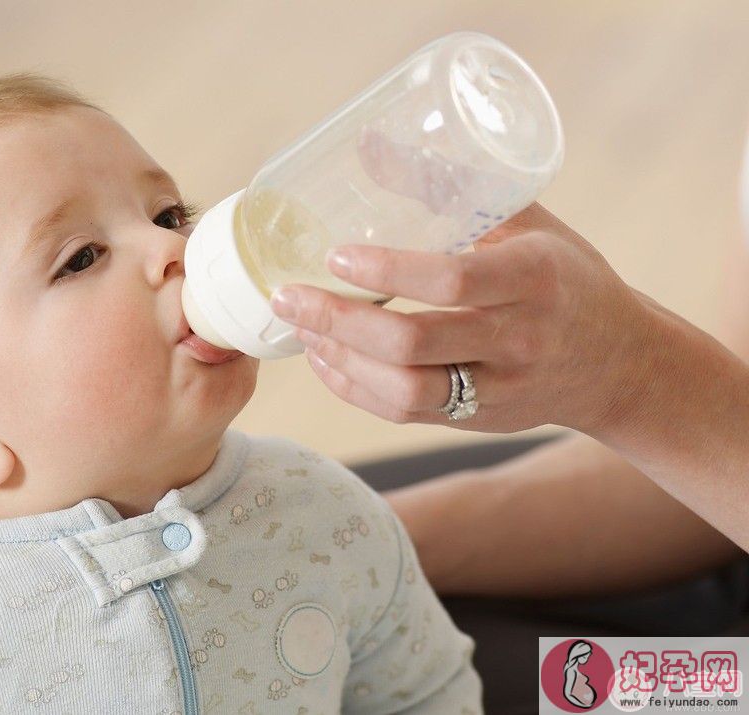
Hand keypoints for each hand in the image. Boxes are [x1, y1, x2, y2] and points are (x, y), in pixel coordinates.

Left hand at [269, 203, 652, 433]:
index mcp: (534, 278)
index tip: (335, 256)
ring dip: (340, 361)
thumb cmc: (566, 277)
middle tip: (288, 297)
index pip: (452, 281)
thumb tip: (367, 145)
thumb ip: (450, 187)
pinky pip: (405, 413)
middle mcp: (518, 339)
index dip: (387, 271)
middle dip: (338, 322)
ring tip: (301, 328)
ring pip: (404, 390)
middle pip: (413, 344)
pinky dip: (355, 389)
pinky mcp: (479, 420)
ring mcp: (498, 388)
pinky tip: (326, 360)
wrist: (619, 363)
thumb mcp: (526, 221)